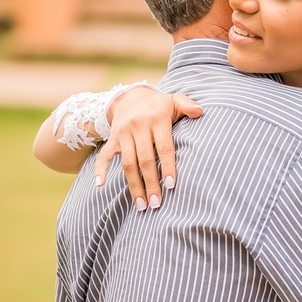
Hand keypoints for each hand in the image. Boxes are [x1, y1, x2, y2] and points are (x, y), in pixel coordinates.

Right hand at [92, 87, 202, 210]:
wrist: (129, 96)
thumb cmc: (158, 105)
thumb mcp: (174, 100)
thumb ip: (188, 105)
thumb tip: (201, 112)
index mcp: (157, 120)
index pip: (164, 147)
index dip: (167, 166)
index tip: (170, 185)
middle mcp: (138, 127)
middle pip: (145, 160)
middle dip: (150, 183)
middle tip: (156, 204)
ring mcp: (123, 134)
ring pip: (128, 163)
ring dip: (134, 186)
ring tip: (141, 205)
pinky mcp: (112, 139)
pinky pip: (104, 155)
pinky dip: (100, 170)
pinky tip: (101, 185)